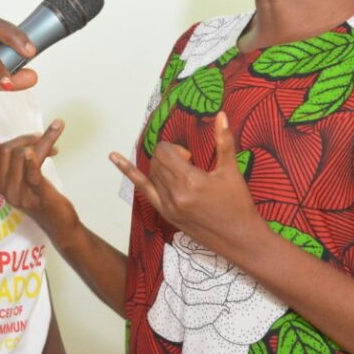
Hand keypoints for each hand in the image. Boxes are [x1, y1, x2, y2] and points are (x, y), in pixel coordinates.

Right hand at [0, 120, 72, 230]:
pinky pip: (32, 175)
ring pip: (22, 156)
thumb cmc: (41, 197)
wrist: (60, 226)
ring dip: (41, 144)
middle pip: (8, 150)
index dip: (18, 139)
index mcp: (1, 182)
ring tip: (53, 147)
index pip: (0, 151)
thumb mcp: (22, 176)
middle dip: (27, 139)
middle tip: (45, 140)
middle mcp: (6, 189)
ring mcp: (20, 194)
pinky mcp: (38, 196)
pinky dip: (35, 161)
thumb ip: (9, 157)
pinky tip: (50, 150)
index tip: (37, 137)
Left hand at [109, 112, 261, 252]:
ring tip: (183, 173)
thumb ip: (224, 140)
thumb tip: (221, 114)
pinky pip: (143, 191)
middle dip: (169, 156)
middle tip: (189, 164)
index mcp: (190, 181)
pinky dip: (130, 173)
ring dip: (162, 167)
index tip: (191, 157)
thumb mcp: (231, 171)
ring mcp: (168, 206)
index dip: (175, 149)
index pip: (165, 153)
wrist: (240, 239)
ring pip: (152, 174)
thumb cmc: (238, 204)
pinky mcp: (166, 215)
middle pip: (157, 161)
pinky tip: (113, 158)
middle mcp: (175, 194)